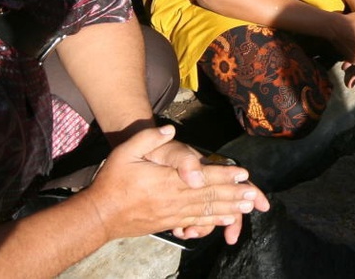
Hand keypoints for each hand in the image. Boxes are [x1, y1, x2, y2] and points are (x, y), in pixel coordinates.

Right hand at [84, 126, 269, 244]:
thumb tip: (169, 132)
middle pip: (210, 197)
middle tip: (255, 195)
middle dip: (234, 195)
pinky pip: (195, 222)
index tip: (243, 174)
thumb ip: (147, 139)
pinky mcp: (168, 223)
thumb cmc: (112, 181)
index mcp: (167, 181)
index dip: (224, 176)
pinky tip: (225, 220)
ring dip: (228, 209)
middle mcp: (173, 199)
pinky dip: (212, 221)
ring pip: (206, 211)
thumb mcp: (125, 152)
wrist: (99, 214)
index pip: (202, 177)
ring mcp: (172, 214)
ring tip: (247, 208)